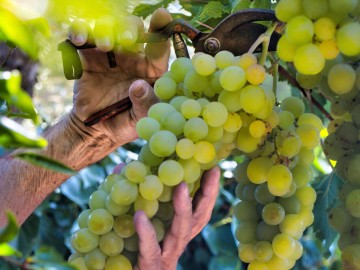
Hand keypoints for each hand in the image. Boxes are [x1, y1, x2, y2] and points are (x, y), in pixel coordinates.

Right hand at [67, 8, 171, 145]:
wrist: (97, 129)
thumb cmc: (126, 122)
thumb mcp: (141, 119)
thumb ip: (145, 104)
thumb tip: (139, 87)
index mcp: (150, 69)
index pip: (158, 46)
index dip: (161, 29)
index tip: (162, 15)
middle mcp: (131, 56)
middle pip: (133, 28)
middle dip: (130, 28)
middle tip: (127, 39)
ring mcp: (109, 54)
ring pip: (108, 27)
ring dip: (107, 30)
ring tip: (105, 46)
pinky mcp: (87, 56)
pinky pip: (82, 37)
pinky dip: (80, 32)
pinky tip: (79, 39)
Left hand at [133, 166, 220, 269]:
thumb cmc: (127, 250)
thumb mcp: (130, 219)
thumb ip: (129, 195)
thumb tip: (121, 166)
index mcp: (176, 232)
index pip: (198, 210)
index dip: (207, 191)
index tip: (213, 168)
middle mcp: (176, 243)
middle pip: (198, 218)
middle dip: (207, 194)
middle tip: (212, 171)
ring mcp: (166, 256)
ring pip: (181, 232)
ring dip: (183, 209)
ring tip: (181, 187)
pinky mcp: (150, 267)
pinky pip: (151, 249)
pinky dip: (146, 233)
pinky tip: (139, 216)